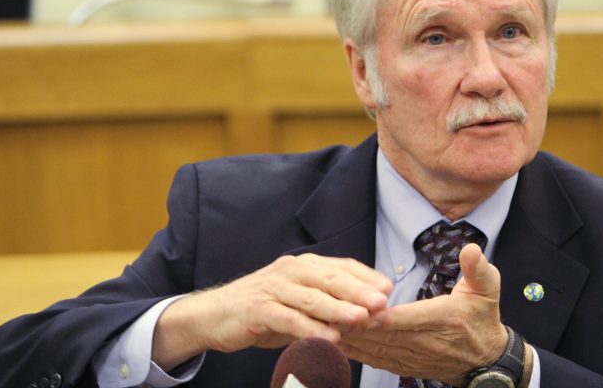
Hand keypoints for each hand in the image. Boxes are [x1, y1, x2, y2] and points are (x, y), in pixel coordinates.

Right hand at [152, 254, 392, 370]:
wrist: (213, 314)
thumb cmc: (263, 309)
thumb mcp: (298, 303)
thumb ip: (327, 305)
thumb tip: (366, 314)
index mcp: (303, 265)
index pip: (341, 266)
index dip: (366, 277)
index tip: (389, 289)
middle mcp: (290, 271)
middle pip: (329, 278)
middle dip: (358, 290)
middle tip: (381, 302)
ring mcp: (273, 288)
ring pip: (311, 297)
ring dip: (338, 308)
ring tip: (361, 318)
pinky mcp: (258, 309)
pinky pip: (288, 319)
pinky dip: (309, 328)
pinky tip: (328, 337)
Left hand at [338, 244, 507, 385]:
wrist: (487, 361)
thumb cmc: (483, 319)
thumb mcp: (488, 289)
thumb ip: (478, 269)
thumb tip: (471, 249)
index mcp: (442, 319)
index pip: (407, 318)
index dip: (382, 316)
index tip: (359, 308)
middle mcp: (425, 341)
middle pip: (383, 335)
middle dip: (354, 325)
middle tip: (327, 313)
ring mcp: (413, 356)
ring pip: (375, 349)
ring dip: (348, 339)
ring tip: (322, 326)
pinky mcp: (404, 365)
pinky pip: (375, 360)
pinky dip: (354, 352)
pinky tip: (333, 343)